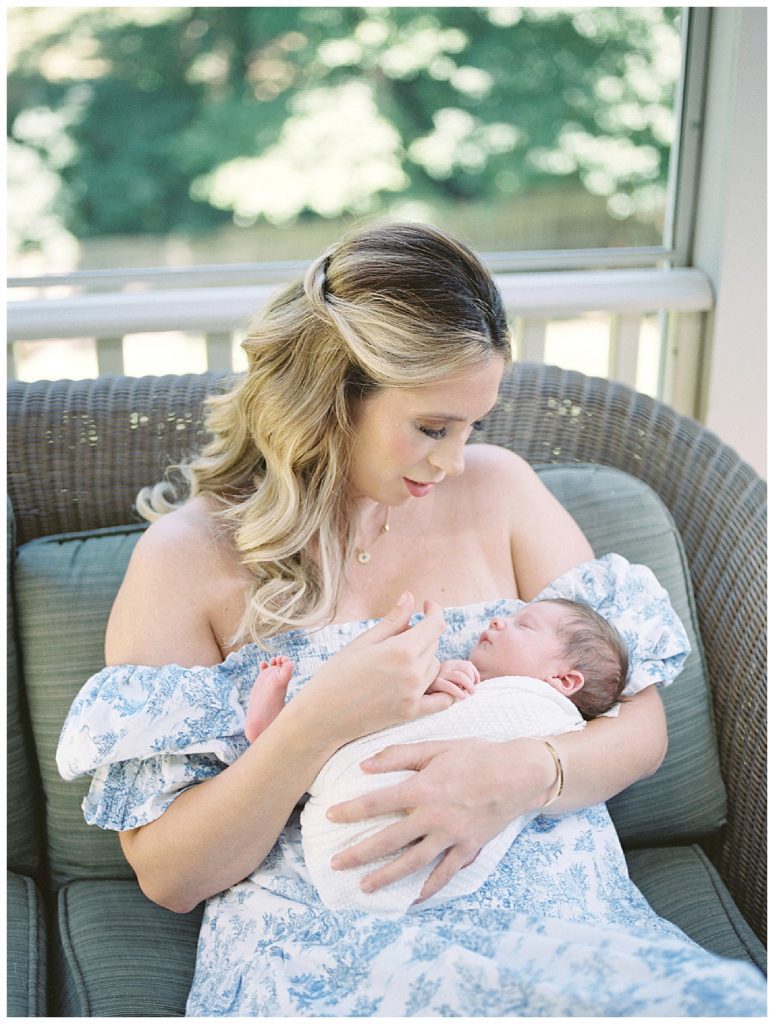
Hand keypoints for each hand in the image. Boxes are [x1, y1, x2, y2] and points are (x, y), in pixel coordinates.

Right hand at [288, 592, 454, 747]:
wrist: (322, 716)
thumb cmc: (336, 675)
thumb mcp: (363, 642)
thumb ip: (392, 620)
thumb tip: (410, 597)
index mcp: (402, 650)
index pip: (435, 625)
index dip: (435, 610)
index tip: (427, 605)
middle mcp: (414, 673)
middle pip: (433, 645)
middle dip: (423, 634)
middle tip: (398, 635)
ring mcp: (415, 695)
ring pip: (435, 667)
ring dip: (425, 658)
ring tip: (399, 659)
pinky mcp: (412, 713)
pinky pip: (441, 701)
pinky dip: (444, 690)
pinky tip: (436, 681)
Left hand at [327, 737, 554, 901]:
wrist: (518, 773)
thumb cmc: (475, 755)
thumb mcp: (436, 747)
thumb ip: (399, 755)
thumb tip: (364, 765)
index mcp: (423, 789)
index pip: (377, 803)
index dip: (350, 811)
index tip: (329, 816)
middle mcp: (433, 817)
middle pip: (388, 840)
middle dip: (359, 854)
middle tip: (335, 864)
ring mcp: (451, 836)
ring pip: (412, 863)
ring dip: (386, 877)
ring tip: (364, 887)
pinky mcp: (468, 848)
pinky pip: (444, 874)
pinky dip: (428, 889)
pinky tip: (411, 899)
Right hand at [426, 659, 479, 700]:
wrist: (418, 690)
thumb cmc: (437, 688)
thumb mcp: (450, 680)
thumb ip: (460, 679)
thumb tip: (475, 684)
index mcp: (450, 664)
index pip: (468, 664)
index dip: (475, 674)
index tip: (476, 684)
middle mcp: (445, 666)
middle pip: (466, 668)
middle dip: (472, 681)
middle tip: (472, 691)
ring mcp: (440, 674)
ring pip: (461, 676)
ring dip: (469, 686)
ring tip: (470, 694)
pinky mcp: (435, 683)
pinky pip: (450, 686)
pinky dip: (459, 692)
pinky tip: (462, 697)